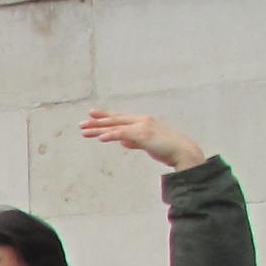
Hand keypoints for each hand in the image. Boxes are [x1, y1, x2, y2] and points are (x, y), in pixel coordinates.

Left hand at [83, 108, 203, 168]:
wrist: (184, 151)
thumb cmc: (168, 148)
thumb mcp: (147, 144)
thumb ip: (134, 141)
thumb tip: (122, 142)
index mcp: (143, 121)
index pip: (120, 117)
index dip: (105, 116)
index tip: (91, 114)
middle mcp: (142, 121)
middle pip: (115, 120)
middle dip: (97, 122)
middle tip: (81, 124)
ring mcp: (143, 126)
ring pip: (116, 127)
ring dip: (99, 129)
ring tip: (84, 132)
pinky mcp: (144, 135)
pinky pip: (124, 134)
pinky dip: (111, 135)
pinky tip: (101, 138)